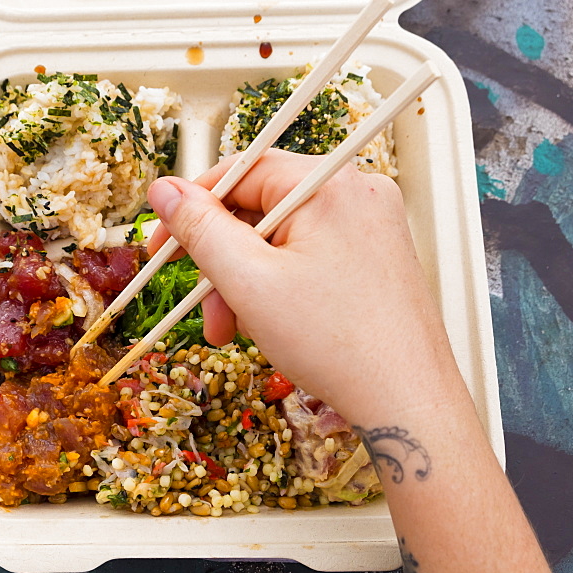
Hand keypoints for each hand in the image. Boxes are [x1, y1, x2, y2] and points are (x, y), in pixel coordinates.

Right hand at [146, 149, 456, 419]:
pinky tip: (270, 324)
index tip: (164, 243)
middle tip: (202, 303)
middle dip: (223, 260)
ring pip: (283, 238)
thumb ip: (200, 229)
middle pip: (261, 208)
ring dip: (247, 280)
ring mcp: (371, 226)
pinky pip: (310, 255)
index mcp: (330, 184)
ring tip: (234, 328)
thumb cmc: (339, 345)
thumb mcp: (248, 281)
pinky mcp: (376, 257)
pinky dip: (280, 285)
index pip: (242, 171)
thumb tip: (165, 190)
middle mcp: (357, 193)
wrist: (408, 401)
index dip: (193, 208)